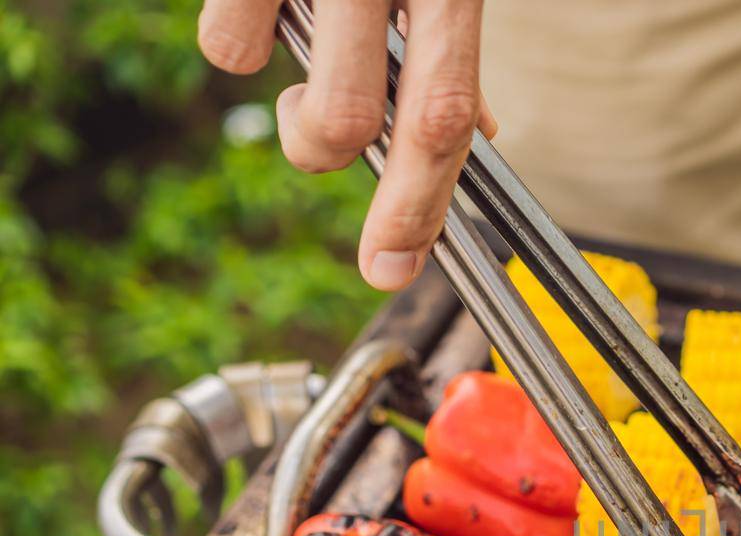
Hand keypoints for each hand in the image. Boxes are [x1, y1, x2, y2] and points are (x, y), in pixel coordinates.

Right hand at [198, 1, 497, 290]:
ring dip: (298, 120)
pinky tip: (266, 10)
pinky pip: (225, 48)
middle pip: (357, 124)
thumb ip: (449, 50)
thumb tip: (477, 133)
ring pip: (303, 109)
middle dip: (336, 163)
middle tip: (333, 145)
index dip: (420, 204)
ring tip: (309, 54)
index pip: (443, 116)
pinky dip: (238, 44)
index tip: (392, 268)